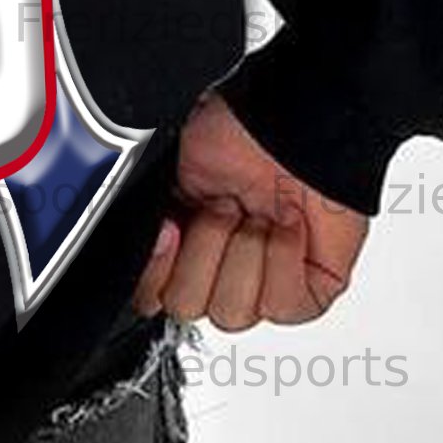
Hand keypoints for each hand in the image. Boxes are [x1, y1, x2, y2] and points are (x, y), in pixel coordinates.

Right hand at [134, 93, 368, 331]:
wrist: (293, 129)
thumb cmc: (240, 134)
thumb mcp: (166, 172)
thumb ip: (142, 219)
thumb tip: (134, 250)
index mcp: (179, 242)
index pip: (149, 295)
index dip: (158, 268)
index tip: (172, 228)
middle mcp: (218, 265)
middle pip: (186, 306)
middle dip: (206, 250)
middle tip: (226, 208)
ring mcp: (262, 282)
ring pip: (231, 313)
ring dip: (244, 252)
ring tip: (259, 214)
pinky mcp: (308, 292)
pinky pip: (282, 306)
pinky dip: (282, 260)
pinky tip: (287, 228)